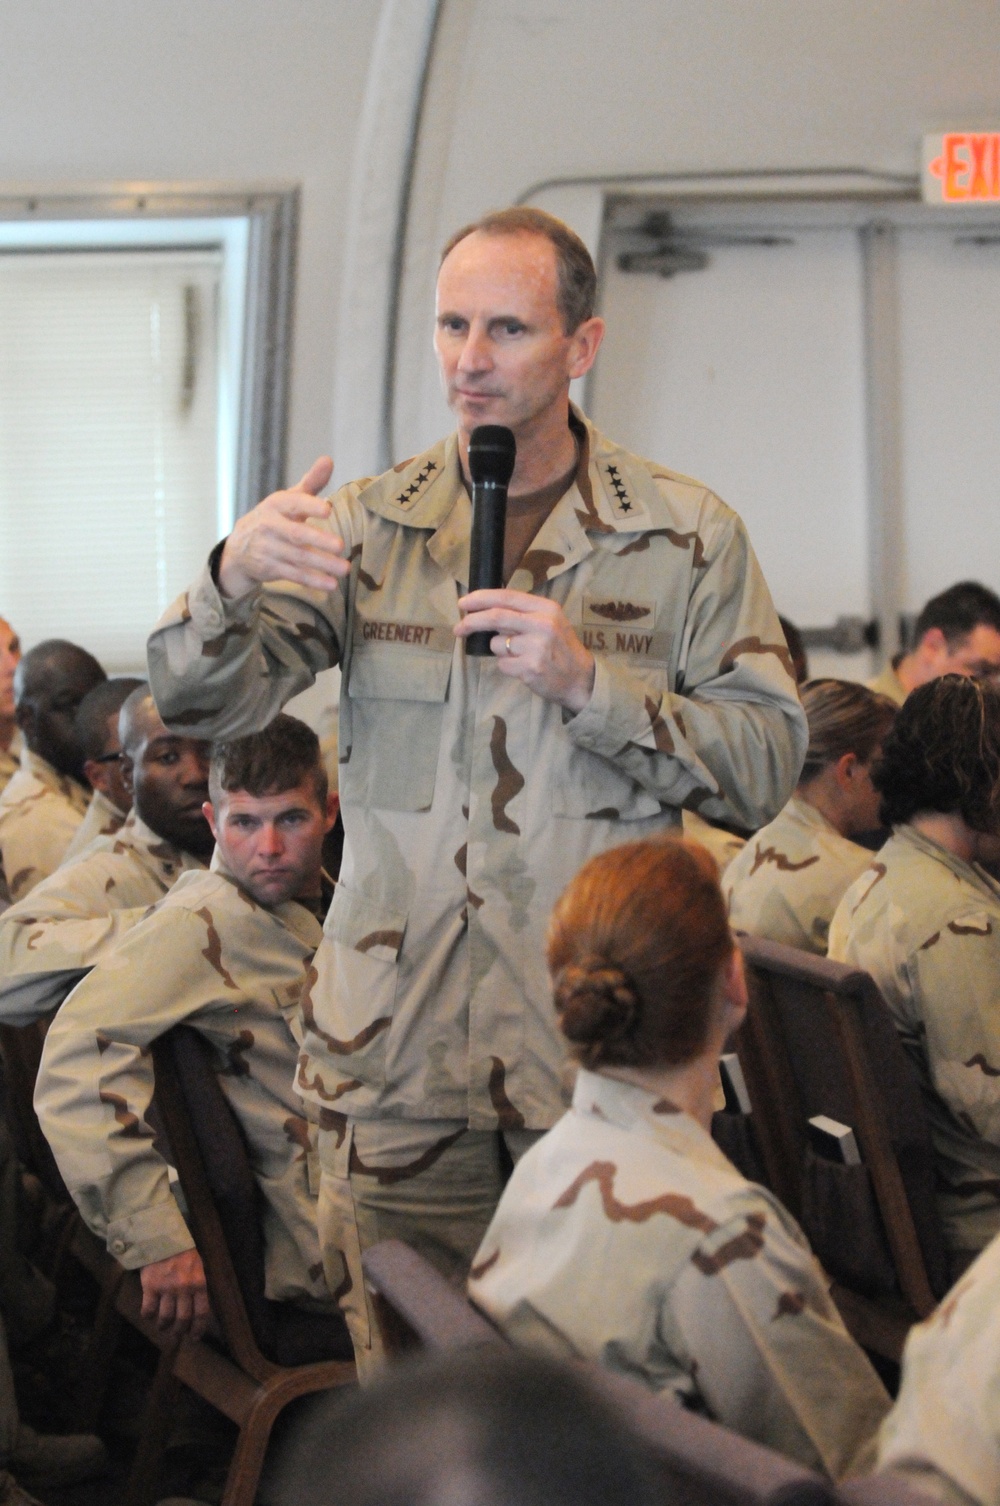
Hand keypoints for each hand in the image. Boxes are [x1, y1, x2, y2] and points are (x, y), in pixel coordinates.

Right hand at [140, 1248, 210, 1338]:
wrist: (162, 1238)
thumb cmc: (182, 1252)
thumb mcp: (198, 1267)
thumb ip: (198, 1286)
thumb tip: (198, 1309)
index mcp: (199, 1283)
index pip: (202, 1313)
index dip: (198, 1329)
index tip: (194, 1337)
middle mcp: (184, 1289)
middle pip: (182, 1319)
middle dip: (179, 1331)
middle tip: (176, 1335)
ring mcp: (166, 1289)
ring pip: (165, 1318)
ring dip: (163, 1326)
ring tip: (162, 1326)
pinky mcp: (150, 1287)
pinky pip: (148, 1310)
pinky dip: (148, 1316)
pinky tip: (149, 1314)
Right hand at [218, 457, 350, 597]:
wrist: (240, 548)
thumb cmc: (275, 518)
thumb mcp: (288, 499)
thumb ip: (311, 482)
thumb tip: (329, 459)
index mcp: (276, 505)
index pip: (293, 503)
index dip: (310, 506)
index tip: (328, 510)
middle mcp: (270, 526)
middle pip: (295, 534)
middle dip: (318, 540)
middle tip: (341, 545)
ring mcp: (269, 549)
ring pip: (297, 557)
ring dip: (321, 564)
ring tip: (344, 569)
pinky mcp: (270, 568)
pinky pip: (293, 575)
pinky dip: (312, 581)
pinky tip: (331, 584)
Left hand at [455, 589, 595, 712]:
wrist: (580, 678)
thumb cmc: (560, 648)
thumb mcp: (550, 621)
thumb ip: (522, 613)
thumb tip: (484, 611)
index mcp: (545, 608)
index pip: (506, 597)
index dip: (480, 598)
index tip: (463, 603)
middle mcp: (542, 624)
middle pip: (496, 617)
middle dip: (471, 621)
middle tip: (458, 628)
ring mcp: (536, 647)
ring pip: (496, 644)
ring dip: (498, 650)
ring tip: (519, 654)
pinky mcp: (529, 668)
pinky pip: (502, 664)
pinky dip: (506, 665)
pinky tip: (523, 667)